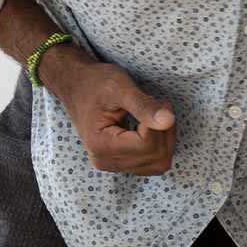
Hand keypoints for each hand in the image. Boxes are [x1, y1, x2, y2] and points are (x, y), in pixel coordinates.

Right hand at [52, 53, 176, 174]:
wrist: (77, 85)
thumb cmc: (96, 82)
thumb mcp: (120, 87)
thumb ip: (144, 105)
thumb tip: (169, 120)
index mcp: (101, 145)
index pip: (147, 145)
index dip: (158, 123)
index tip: (156, 100)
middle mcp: (106, 162)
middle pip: (156, 158)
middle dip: (164, 131)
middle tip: (159, 105)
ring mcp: (113, 165)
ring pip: (158, 164)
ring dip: (164, 138)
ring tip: (153, 115)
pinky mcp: (120, 163)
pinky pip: (152, 163)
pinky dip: (159, 145)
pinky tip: (150, 125)